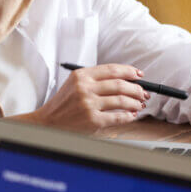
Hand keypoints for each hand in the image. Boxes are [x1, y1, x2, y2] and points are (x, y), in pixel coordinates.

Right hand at [28, 64, 149, 132]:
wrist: (48, 122)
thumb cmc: (63, 104)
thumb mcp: (74, 84)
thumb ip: (95, 79)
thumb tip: (125, 80)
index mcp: (81, 75)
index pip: (112, 69)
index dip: (130, 71)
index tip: (139, 75)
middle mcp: (85, 88)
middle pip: (120, 84)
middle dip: (136, 89)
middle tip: (143, 93)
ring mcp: (89, 105)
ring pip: (122, 100)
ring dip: (135, 103)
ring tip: (139, 104)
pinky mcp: (93, 120)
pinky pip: (118, 117)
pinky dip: (128, 116)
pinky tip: (131, 115)